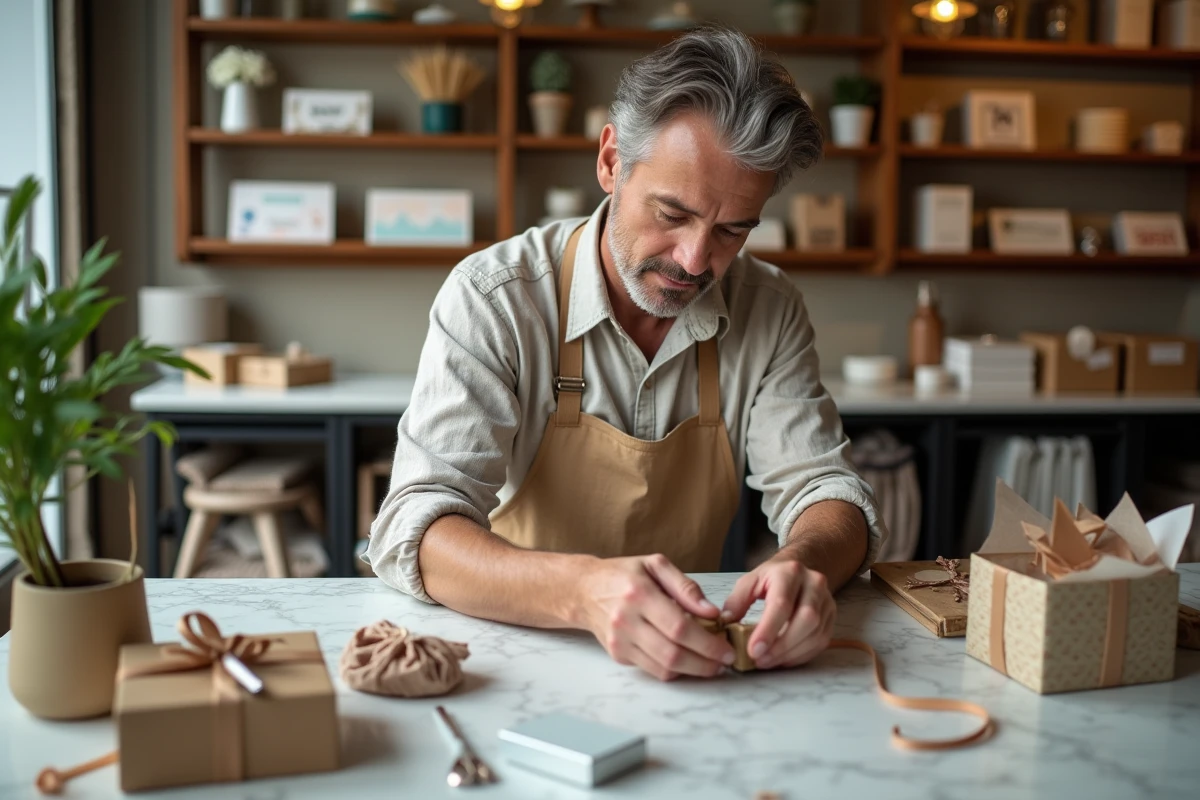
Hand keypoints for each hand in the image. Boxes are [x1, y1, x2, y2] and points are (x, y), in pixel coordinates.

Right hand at [576, 553, 735, 680]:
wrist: (584, 590)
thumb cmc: (622, 575)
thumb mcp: (655, 565)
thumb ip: (686, 587)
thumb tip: (711, 612)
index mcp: (639, 593)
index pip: (679, 627)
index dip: (707, 643)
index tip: (726, 648)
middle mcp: (627, 620)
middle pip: (673, 653)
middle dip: (705, 663)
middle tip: (724, 661)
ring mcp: (620, 641)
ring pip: (663, 668)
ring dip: (693, 671)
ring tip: (711, 664)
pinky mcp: (618, 655)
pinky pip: (652, 670)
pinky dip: (674, 669)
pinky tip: (687, 660)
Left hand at [720, 555, 834, 669]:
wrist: (798, 568)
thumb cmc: (771, 577)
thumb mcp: (750, 581)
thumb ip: (736, 601)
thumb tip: (726, 624)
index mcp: (790, 572)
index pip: (782, 604)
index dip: (768, 630)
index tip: (753, 650)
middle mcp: (814, 583)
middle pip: (806, 619)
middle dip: (782, 645)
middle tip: (760, 660)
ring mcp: (827, 600)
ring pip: (816, 633)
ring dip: (791, 653)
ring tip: (768, 661)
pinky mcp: (832, 616)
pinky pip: (821, 641)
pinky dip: (802, 655)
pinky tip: (784, 659)